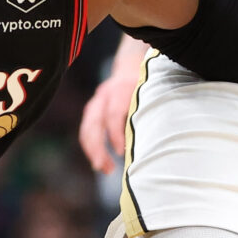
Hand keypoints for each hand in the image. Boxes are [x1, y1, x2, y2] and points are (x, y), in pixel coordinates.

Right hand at [79, 46, 142, 174]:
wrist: (132, 68)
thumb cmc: (148, 87)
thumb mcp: (151, 96)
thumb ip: (146, 115)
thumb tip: (147, 144)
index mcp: (120, 89)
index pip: (114, 114)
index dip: (116, 134)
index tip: (122, 153)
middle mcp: (104, 95)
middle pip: (95, 123)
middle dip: (98, 148)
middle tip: (104, 168)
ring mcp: (95, 102)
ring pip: (87, 129)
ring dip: (93, 151)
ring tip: (104, 169)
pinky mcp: (91, 111)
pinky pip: (86, 131)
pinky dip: (91, 147)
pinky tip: (99, 162)